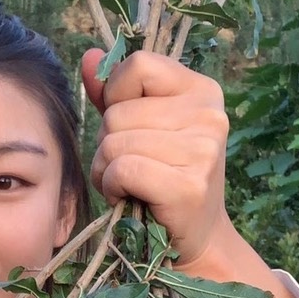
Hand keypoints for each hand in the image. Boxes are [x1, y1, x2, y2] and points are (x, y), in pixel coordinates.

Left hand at [81, 48, 230, 266]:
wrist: (198, 239)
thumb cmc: (166, 181)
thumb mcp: (144, 130)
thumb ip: (116, 94)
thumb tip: (89, 58)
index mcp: (202, 91)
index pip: (138, 66)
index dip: (116, 96)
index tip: (128, 127)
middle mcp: (209, 116)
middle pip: (118, 112)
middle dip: (107, 144)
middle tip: (127, 170)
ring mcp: (203, 151)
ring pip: (115, 142)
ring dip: (106, 170)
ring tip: (128, 186)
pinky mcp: (188, 186)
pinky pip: (122, 170)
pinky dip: (112, 187)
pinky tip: (127, 198)